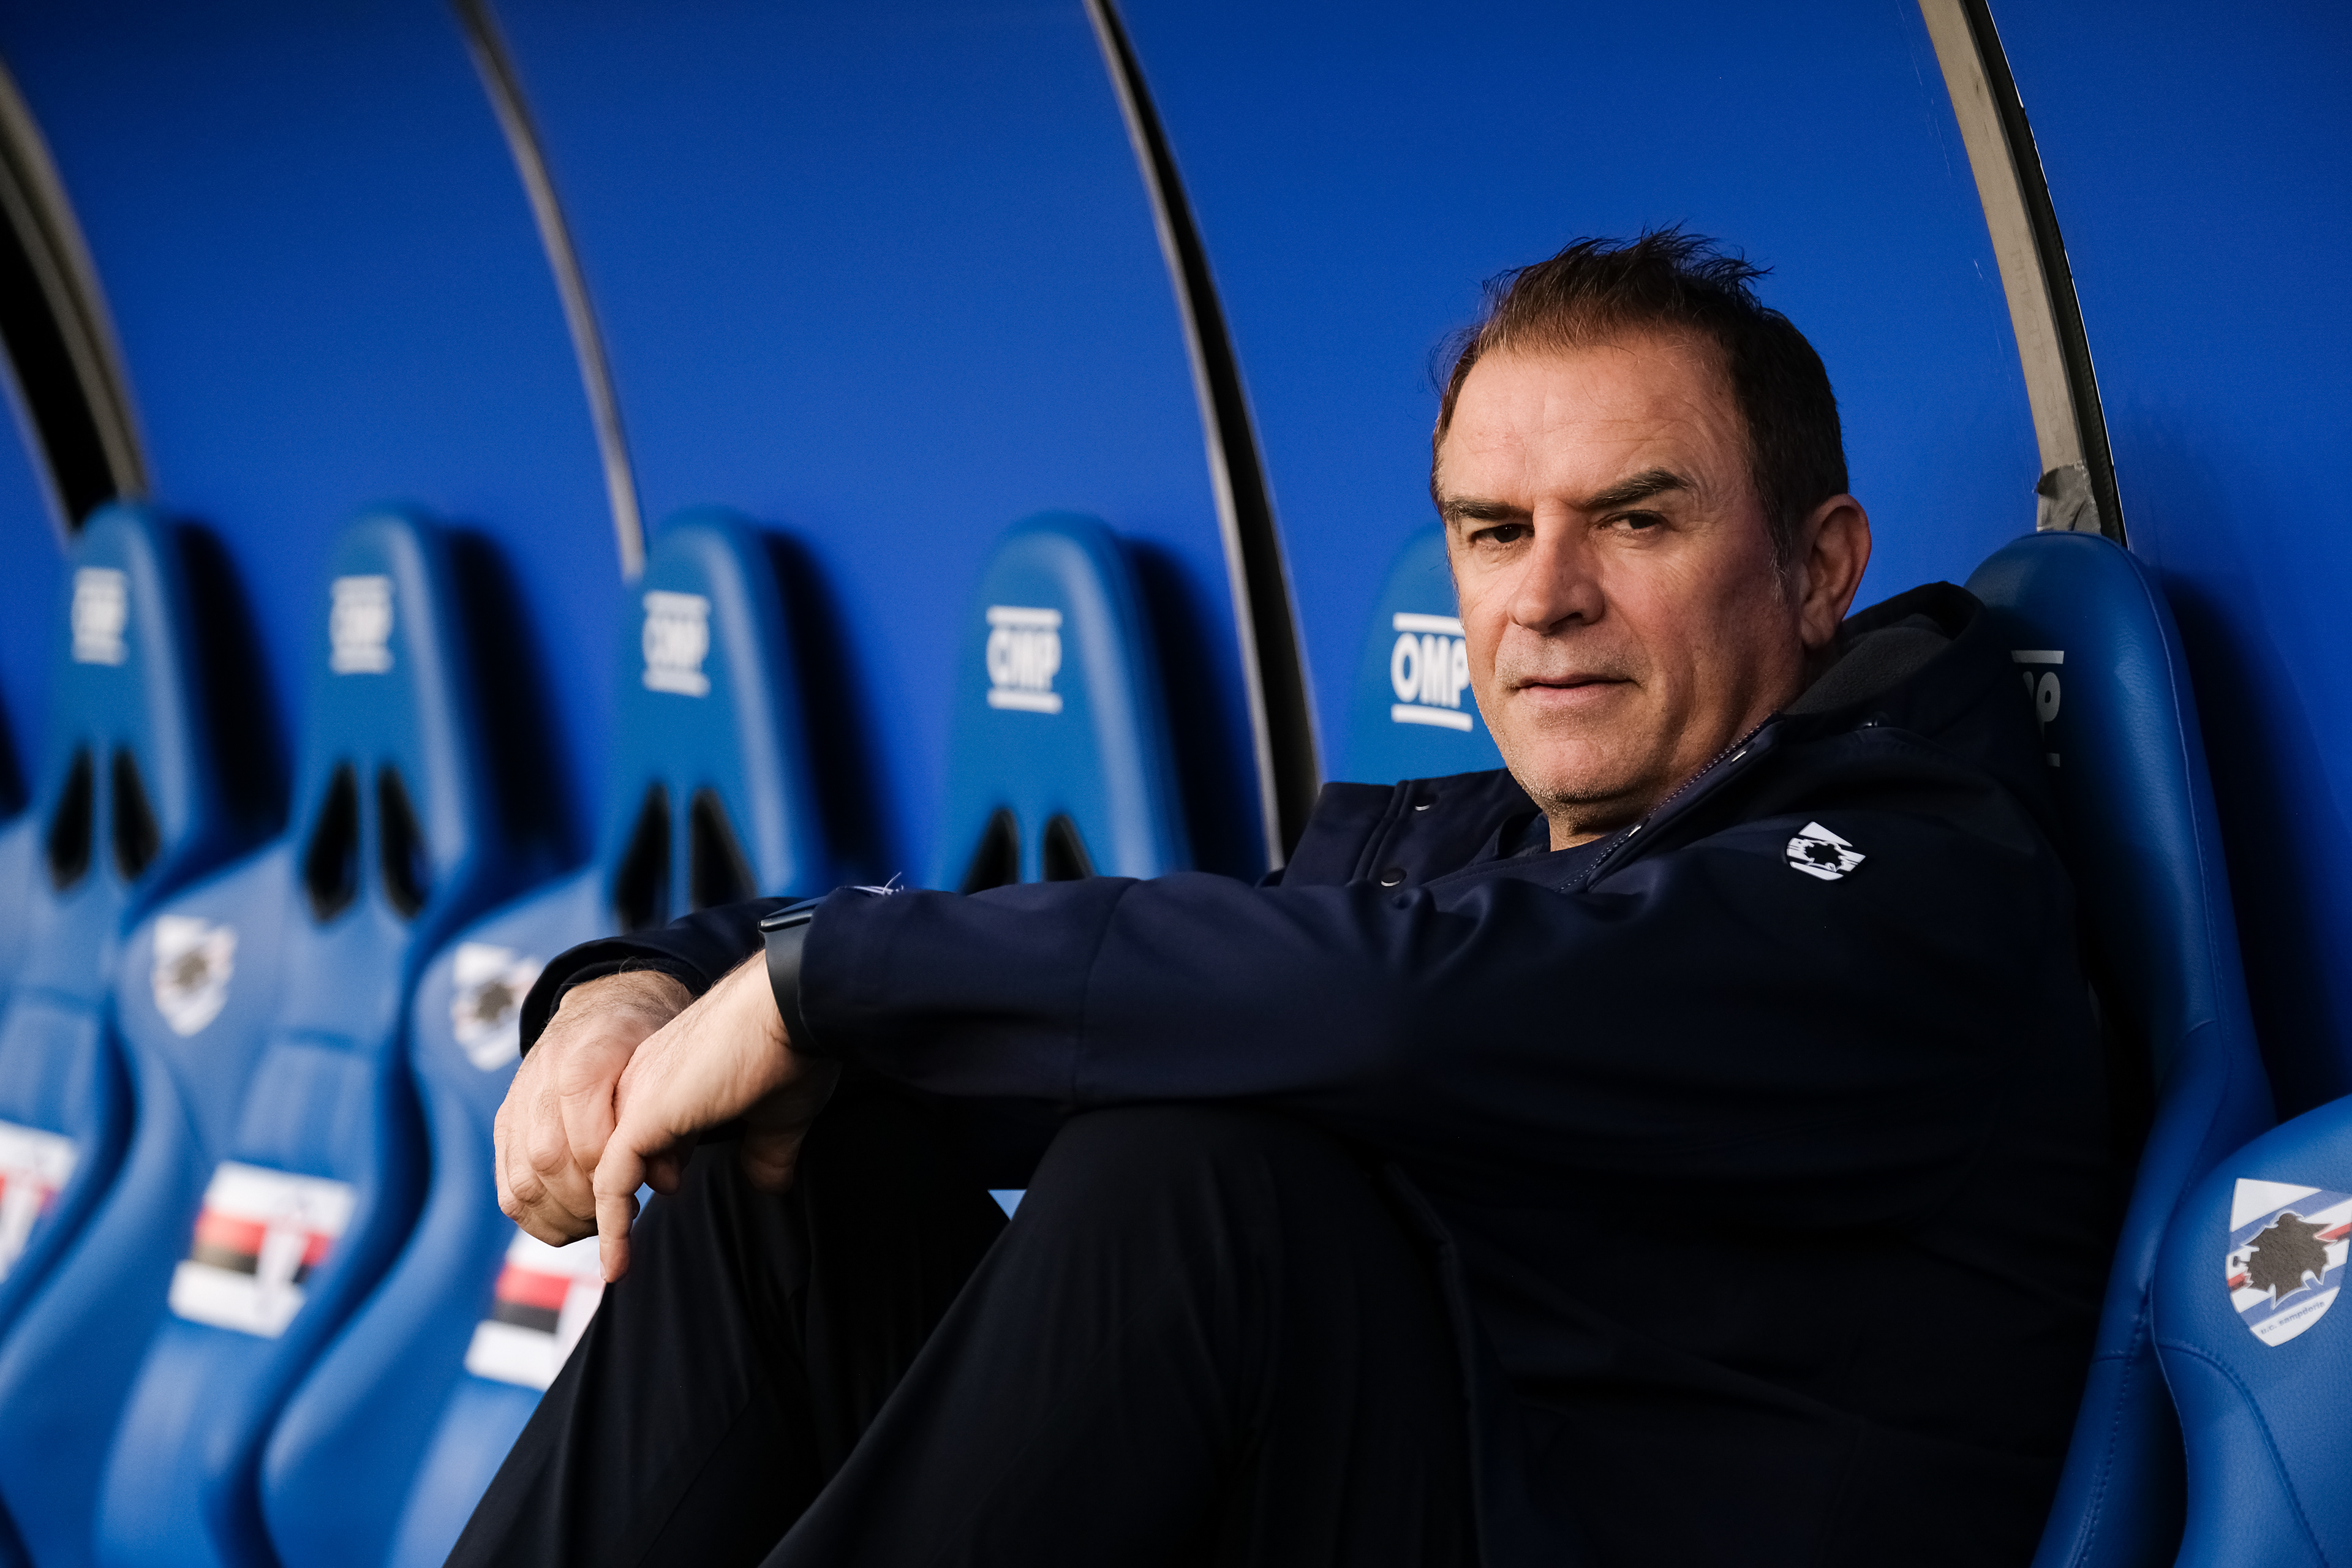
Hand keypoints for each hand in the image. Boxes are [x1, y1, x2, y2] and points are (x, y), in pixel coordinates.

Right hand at [494, 970, 689, 1246]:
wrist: (607, 1007)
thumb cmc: (649, 1042)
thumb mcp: (671, 1067)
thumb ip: (671, 1121)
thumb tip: (664, 1185)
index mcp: (586, 1057)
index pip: (587, 1140)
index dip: (609, 1179)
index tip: (636, 1197)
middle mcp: (542, 1076)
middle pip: (548, 1161)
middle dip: (585, 1204)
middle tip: (616, 1219)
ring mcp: (518, 1100)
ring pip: (521, 1180)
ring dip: (559, 1217)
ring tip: (595, 1222)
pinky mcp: (505, 1122)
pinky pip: (507, 1185)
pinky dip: (535, 1215)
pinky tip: (569, 1219)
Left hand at [590, 954, 839, 1281]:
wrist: (789, 1013)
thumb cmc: (791, 1051)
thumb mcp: (777, 1113)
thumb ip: (765, 1149)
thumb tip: (769, 1184)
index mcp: (668, 1074)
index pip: (640, 1133)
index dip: (651, 1172)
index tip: (667, 1199)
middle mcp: (641, 1084)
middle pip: (608, 1153)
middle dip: (612, 1203)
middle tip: (623, 1249)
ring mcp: (635, 1101)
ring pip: (599, 1173)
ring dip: (606, 1223)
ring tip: (618, 1265)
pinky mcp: (640, 1122)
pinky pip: (611, 1187)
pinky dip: (613, 1228)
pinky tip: (619, 1264)